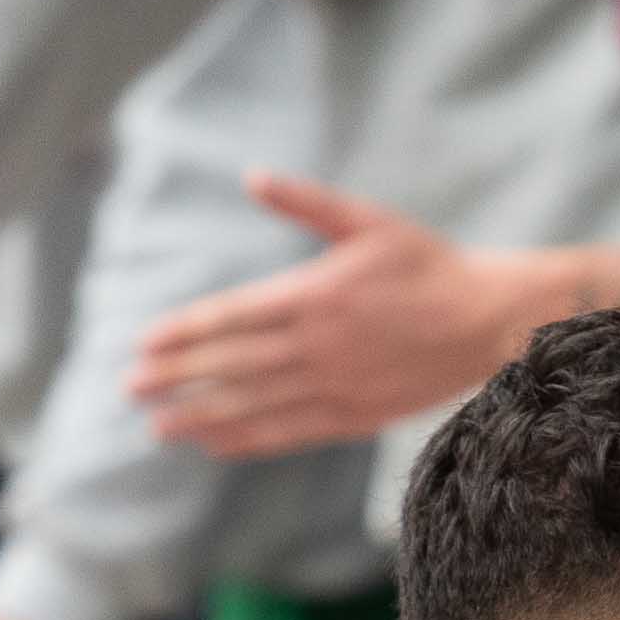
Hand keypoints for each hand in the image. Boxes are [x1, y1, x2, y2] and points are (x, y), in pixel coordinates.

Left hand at [132, 176, 541, 458]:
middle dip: (175, 378)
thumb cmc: (429, 264)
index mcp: (312, 294)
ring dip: (200, 416)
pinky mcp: (352, 415)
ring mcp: (332, 385)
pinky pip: (287, 432)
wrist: (489, 321)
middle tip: (130, 387)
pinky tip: (214, 443)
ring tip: (158, 426)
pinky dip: (246, 438)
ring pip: (251, 404)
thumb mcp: (367, 221)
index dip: (181, 334)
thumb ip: (306, 202)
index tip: (142, 346)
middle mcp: (314, 346)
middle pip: (229, 365)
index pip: (229, 318)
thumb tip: (253, 176)